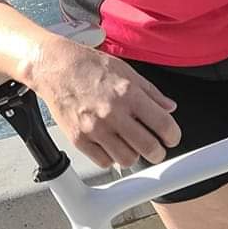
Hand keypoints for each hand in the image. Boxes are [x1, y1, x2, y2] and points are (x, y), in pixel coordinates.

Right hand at [28, 34, 180, 168]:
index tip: (170, 138)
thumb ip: (150, 91)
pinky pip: (103, 162)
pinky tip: (109, 144)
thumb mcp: (125, 70)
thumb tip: (169, 107)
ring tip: (129, 144)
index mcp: (129, 94)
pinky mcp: (79, 139)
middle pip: (149, 148)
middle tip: (155, 149)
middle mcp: (113, 113)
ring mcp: (95, 128)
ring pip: (127, 160)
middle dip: (157, 152)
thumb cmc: (89, 65)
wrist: (55, 67)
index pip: (164, 125)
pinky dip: (110, 157)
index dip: (173, 136)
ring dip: (132, 155)